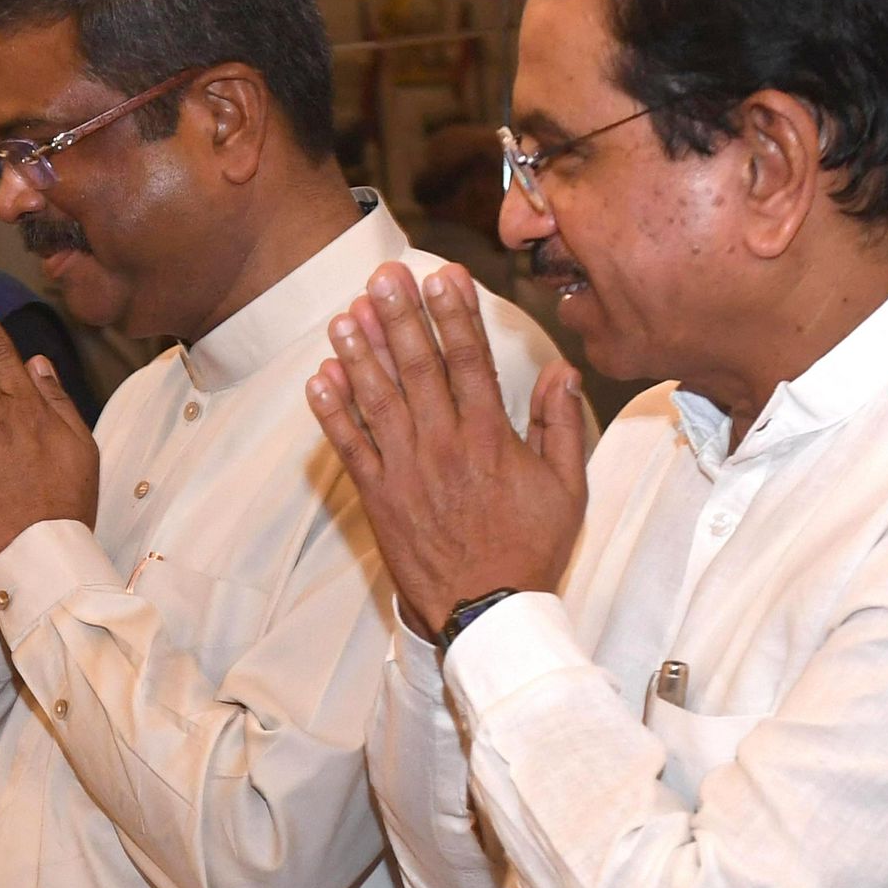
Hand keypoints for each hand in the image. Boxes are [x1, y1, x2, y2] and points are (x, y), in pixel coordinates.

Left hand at [304, 261, 588, 641]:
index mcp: (491, 438)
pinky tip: (320, 377)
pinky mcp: (378, 497)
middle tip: (382, 276)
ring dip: (360, 354)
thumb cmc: (530, 549)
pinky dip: (332, 413)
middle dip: (399, 318)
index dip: (454, 315)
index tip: (442, 275)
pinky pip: (350, 448)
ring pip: (378, 400)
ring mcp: (406, 471)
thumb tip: (562, 371)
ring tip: (345, 314)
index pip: (470, 361)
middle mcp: (444, 446)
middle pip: (417, 368)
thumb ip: (562, 425)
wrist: (488, 611)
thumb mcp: (567, 487)